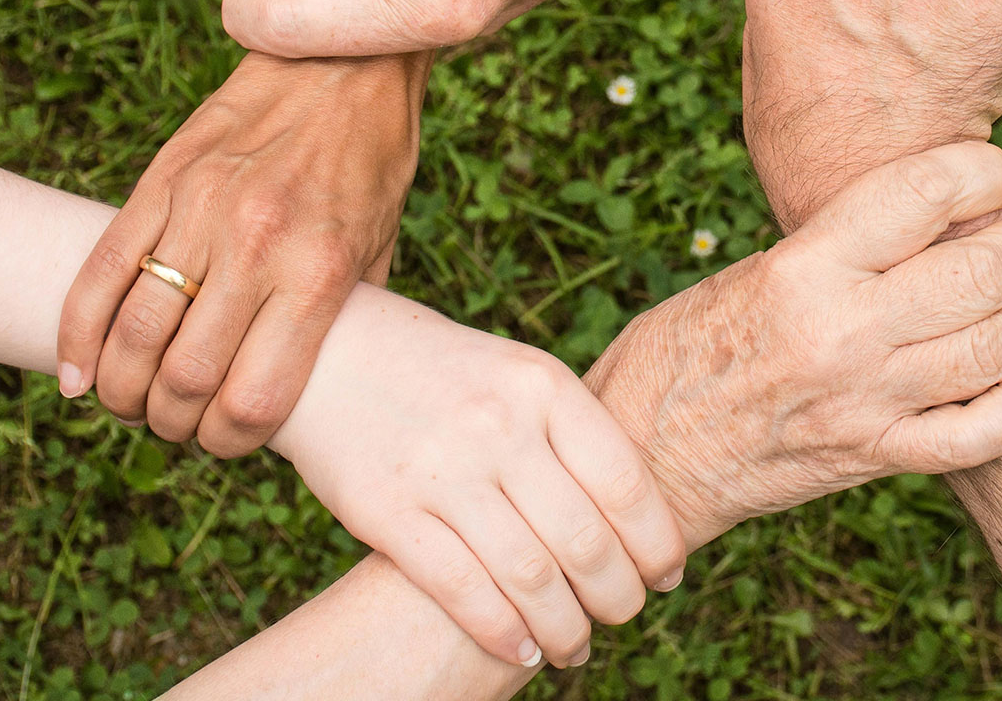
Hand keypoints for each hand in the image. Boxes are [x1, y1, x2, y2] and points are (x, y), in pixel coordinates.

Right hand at [56, 52, 426, 454]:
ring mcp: (201, 210)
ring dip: (123, 389)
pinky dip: (79, 334)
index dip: (230, 442)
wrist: (343, 64)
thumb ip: (345, 317)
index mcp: (319, 272)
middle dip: (172, 424)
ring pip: (133, 333)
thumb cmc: (372, 161)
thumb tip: (313, 384)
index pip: (253, 399)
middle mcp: (257, 246)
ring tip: (134, 400)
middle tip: (178, 423)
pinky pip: (101, 271)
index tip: (227, 440)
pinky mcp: (163, 180)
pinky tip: (80, 371)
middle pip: (184, 379)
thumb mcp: (382, 246)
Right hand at [271, 289, 686, 670]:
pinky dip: (503, 634)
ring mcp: (442, 469)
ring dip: (566, 629)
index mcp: (542, 384)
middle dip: (618, 595)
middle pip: (585, 540)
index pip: (625, 481)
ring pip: (530, 578)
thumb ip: (570, 431)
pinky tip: (523, 651)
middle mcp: (499, 425)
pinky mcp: (388, 511)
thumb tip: (636, 515)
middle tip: (624, 615)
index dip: (656, 541)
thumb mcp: (517, 373)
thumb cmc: (445, 370)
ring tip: (577, 646)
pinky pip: (462, 590)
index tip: (667, 574)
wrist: (334, 350)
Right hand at [585, 142, 1001, 550]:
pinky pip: (980, 435)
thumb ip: (834, 250)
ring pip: (999, 348)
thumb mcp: (747, 273)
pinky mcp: (873, 456)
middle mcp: (841, 330)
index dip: (983, 169)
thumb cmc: (681, 349)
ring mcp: (864, 400)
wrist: (645, 454)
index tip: (995, 173)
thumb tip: (922, 222)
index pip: (922, 193)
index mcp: (801, 268)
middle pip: (983, 269)